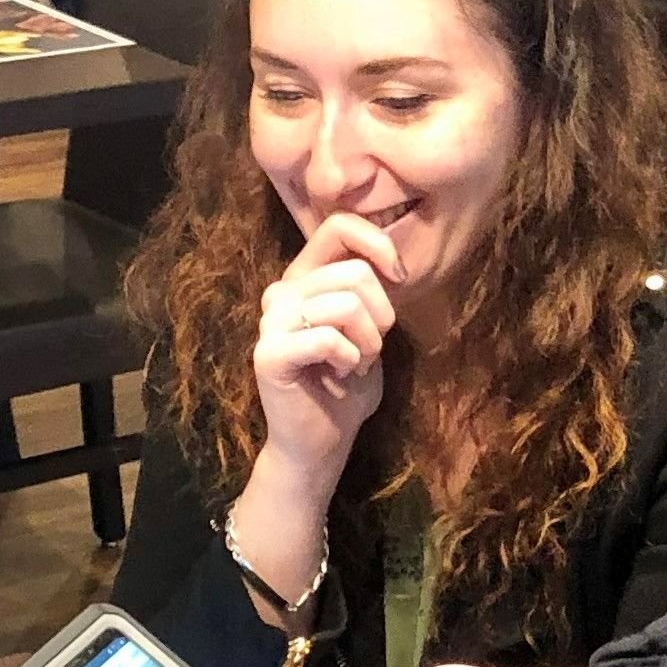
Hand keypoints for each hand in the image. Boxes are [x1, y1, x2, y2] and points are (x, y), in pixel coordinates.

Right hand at [251, 209, 403, 471]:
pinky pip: (326, 338)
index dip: (379, 245)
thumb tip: (390, 264)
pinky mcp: (268, 355)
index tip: (398, 278)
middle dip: (381, 315)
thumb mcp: (369, 326)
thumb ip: (370, 290)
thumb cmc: (348, 383)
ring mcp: (270, 322)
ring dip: (368, 341)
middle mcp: (282, 292)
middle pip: (354, 273)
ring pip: (345, 304)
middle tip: (371, 347)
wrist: (323, 440)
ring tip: (356, 362)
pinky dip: (349, 357)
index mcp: (305, 277)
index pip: (339, 226)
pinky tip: (342, 372)